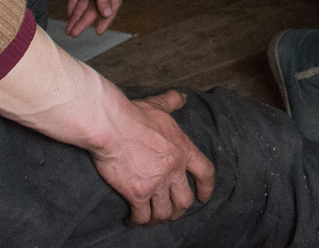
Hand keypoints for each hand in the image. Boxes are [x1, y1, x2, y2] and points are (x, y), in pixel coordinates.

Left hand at [51, 0, 121, 36]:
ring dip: (77, 16)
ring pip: (84, 2)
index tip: (98, 32)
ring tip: (69, 28)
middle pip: (95, 6)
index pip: (112, 5)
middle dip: (85, 21)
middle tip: (74, 33)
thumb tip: (109, 13)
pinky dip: (73, 5)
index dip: (106, 20)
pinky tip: (68, 13)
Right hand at [92, 90, 215, 226]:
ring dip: (159, 218)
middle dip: (179, 209)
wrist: (111, 126)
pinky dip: (138, 221)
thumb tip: (182, 97)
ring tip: (152, 219)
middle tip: (171, 212)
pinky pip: (142, 216)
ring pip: (164, 212)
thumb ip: (172, 102)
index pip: (205, 172)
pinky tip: (131, 220)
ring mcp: (156, 183)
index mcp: (183, 148)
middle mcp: (174, 169)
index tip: (203, 197)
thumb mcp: (158, 106)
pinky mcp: (137, 193)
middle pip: (184, 200)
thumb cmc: (133, 115)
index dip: (206, 188)